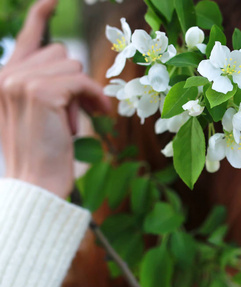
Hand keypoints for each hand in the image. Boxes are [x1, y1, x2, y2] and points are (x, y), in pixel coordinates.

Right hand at [0, 0, 110, 197]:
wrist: (36, 184)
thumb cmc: (45, 151)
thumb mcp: (44, 112)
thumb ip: (52, 85)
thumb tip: (75, 66)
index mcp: (4, 78)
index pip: (26, 39)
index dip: (40, 17)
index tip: (54, 1)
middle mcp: (6, 74)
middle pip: (61, 53)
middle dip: (75, 82)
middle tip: (77, 112)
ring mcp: (19, 80)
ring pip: (73, 66)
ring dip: (84, 93)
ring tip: (75, 121)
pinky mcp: (39, 91)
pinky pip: (82, 81)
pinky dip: (95, 97)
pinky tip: (100, 114)